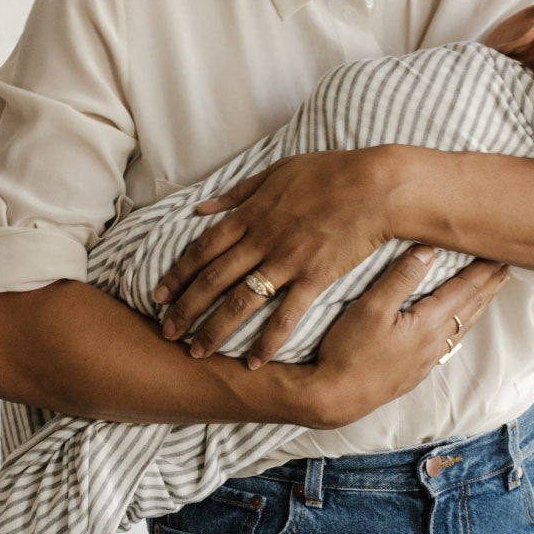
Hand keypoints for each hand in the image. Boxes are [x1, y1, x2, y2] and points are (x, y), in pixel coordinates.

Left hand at [154, 148, 395, 365]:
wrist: (375, 186)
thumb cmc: (329, 172)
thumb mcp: (276, 172)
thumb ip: (237, 192)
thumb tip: (202, 207)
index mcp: (250, 215)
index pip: (202, 250)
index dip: (177, 275)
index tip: (158, 297)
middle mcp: (261, 241)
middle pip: (213, 280)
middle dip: (186, 309)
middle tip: (166, 333)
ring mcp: (287, 261)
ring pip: (241, 302)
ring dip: (215, 330)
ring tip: (198, 352)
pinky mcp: (315, 277)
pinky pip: (286, 315)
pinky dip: (268, 340)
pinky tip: (254, 362)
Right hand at [300, 244, 510, 429]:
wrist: (335, 398)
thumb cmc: (348, 351)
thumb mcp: (371, 307)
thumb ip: (401, 278)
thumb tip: (428, 250)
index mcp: (427, 324)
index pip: (464, 290)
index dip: (482, 271)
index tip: (499, 254)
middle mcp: (433, 343)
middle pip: (469, 309)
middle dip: (488, 286)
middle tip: (506, 268)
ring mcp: (425, 361)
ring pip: (461, 328)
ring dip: (477, 307)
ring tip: (488, 294)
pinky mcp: (413, 373)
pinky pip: (447, 344)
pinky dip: (459, 327)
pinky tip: (455, 330)